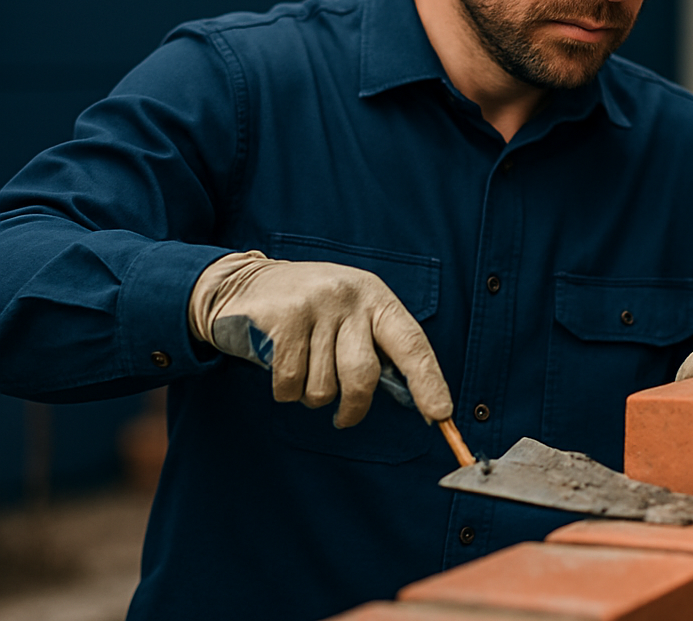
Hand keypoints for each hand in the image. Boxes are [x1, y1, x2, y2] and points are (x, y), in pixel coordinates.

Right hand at [188, 251, 452, 426]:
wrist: (244, 284)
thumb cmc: (310, 309)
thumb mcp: (350, 312)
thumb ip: (376, 345)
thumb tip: (410, 396)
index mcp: (375, 296)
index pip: (412, 343)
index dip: (429, 382)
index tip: (441, 415)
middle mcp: (350, 297)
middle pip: (362, 377)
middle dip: (353, 408)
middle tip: (344, 416)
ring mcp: (315, 306)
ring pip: (322, 388)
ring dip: (311, 395)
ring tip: (303, 369)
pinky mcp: (283, 320)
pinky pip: (290, 384)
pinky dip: (285, 389)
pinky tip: (280, 364)